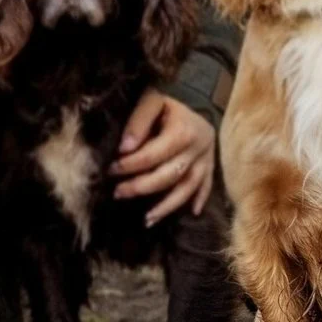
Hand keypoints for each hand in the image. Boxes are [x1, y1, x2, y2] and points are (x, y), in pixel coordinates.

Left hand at [111, 89, 215, 225]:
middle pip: (169, 175)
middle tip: (118, 193)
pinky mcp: (211, 168)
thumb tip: (124, 148)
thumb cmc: (167, 106)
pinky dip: (196, 201)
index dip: (130, 165)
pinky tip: (190, 215)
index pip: (153, 154)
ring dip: (167, 206)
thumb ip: (138, 121)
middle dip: (141, 187)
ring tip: (146, 220)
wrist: (197, 102)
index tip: (110, 170)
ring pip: (187, 188)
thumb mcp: (152, 101)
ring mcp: (206, 160)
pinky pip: (205, 189)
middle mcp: (198, 147)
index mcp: (183, 130)